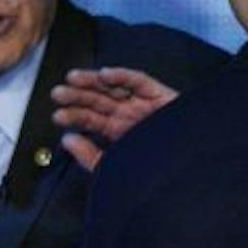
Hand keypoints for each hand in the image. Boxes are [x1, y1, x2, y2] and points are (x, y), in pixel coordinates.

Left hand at [51, 68, 179, 170]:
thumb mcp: (115, 168)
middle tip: (57, 93)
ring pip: (113, 88)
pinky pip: (139, 81)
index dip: (74, 116)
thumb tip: (67, 140)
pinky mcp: (160, 95)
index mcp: (117, 132)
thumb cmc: (155, 172)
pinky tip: (106, 75)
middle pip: (97, 101)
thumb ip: (90, 156)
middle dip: (77, 96)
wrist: (190, 171)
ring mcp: (143, 104)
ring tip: (73, 78)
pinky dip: (123, 76)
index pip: (90, 120)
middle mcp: (128, 115)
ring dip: (93, 81)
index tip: (57, 115)